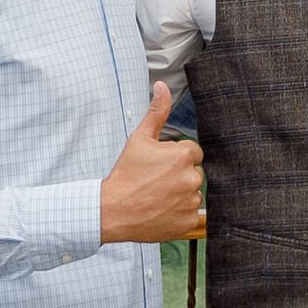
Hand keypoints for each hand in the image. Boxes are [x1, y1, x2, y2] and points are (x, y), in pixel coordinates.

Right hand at [99, 84, 207, 242]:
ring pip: (193, 192)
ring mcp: (190, 201)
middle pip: (194, 172)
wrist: (113, 210)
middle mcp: (192, 178)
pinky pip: (190, 213)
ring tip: (157, 195)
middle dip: (179, 174)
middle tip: (156, 181)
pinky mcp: (188, 220)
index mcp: (184, 155)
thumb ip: (157, 112)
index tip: (159, 165)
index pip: (192, 152)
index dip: (175, 157)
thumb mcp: (140, 138)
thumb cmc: (125, 174)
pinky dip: (179, 212)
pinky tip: (161, 209)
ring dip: (180, 194)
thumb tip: (162, 87)